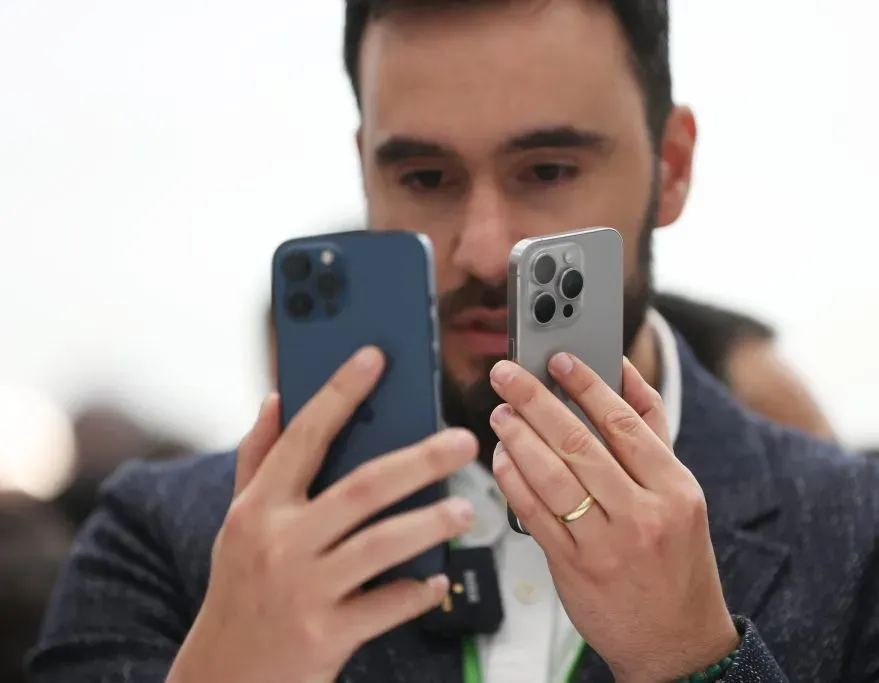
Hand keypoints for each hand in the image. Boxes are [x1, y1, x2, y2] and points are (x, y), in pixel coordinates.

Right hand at [167, 347, 477, 682]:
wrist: (223, 677)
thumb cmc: (240, 589)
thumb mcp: (236, 523)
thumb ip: (257, 460)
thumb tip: (276, 399)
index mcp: (259, 507)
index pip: (304, 438)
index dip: (340, 393)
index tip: (375, 357)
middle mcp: (279, 543)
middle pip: (360, 488)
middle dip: (418, 460)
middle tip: (463, 441)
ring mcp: (303, 590)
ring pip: (380, 545)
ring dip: (429, 524)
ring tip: (465, 511)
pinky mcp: (325, 636)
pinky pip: (386, 606)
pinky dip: (417, 591)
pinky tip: (438, 580)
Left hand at [488, 354, 737, 682]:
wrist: (676, 642)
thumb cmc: (677, 562)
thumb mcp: (682, 496)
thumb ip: (652, 434)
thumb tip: (624, 373)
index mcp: (675, 489)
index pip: (624, 422)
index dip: (586, 384)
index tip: (558, 360)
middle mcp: (643, 514)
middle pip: (580, 443)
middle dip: (537, 401)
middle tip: (508, 374)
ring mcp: (608, 544)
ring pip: (553, 477)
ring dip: (518, 438)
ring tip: (500, 413)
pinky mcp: (576, 569)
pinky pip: (535, 516)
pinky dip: (513, 482)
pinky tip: (501, 460)